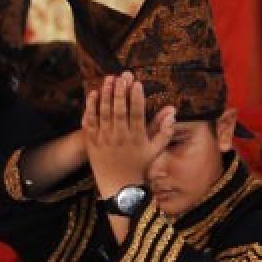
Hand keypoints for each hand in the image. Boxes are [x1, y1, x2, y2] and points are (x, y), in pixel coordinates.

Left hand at [82, 72, 174, 198]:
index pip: (137, 114)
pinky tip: (93, 94)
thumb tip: (172, 111)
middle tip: (121, 76)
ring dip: (105, 95)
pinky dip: (90, 107)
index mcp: (136, 138)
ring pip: (103, 113)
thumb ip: (165, 130)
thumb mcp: (156, 149)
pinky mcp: (91, 141)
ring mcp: (104, 139)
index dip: (137, 98)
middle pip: (118, 110)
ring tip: (108, 79)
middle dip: (119, 92)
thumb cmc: (140, 165)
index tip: (137, 84)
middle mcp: (119, 137)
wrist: (119, 185)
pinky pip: (89, 122)